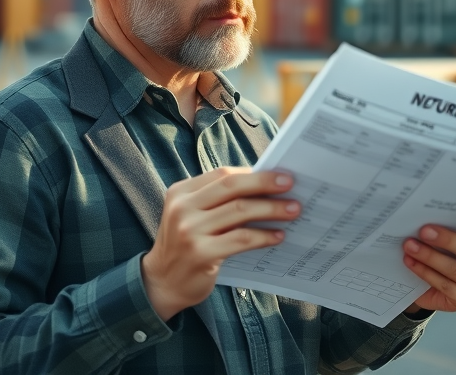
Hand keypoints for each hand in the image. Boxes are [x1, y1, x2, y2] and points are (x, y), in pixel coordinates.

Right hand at [140, 167, 299, 320]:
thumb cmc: (186, 246)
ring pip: (239, 210)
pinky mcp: (200, 253)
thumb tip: (264, 186)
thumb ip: (218, 200)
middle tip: (291, 184)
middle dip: (265, 183)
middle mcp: (182, 207)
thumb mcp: (193, 216)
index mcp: (181, 192)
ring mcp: (189, 230)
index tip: (280, 174)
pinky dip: (263, 236)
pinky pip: (240, 239)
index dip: (253, 173)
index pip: (222, 174)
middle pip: (231, 186)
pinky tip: (278, 236)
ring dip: (271, 209)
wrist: (162, 283)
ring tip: (293, 210)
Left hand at [403, 211, 455, 314]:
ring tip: (410, 245)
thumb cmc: (446, 251)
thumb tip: (430, 212)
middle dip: (448, 240)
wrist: (433, 284)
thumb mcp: (453, 237)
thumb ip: (452, 225)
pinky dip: (424, 272)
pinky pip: (444, 285)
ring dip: (430, 256)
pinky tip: (410, 261)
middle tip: (424, 230)